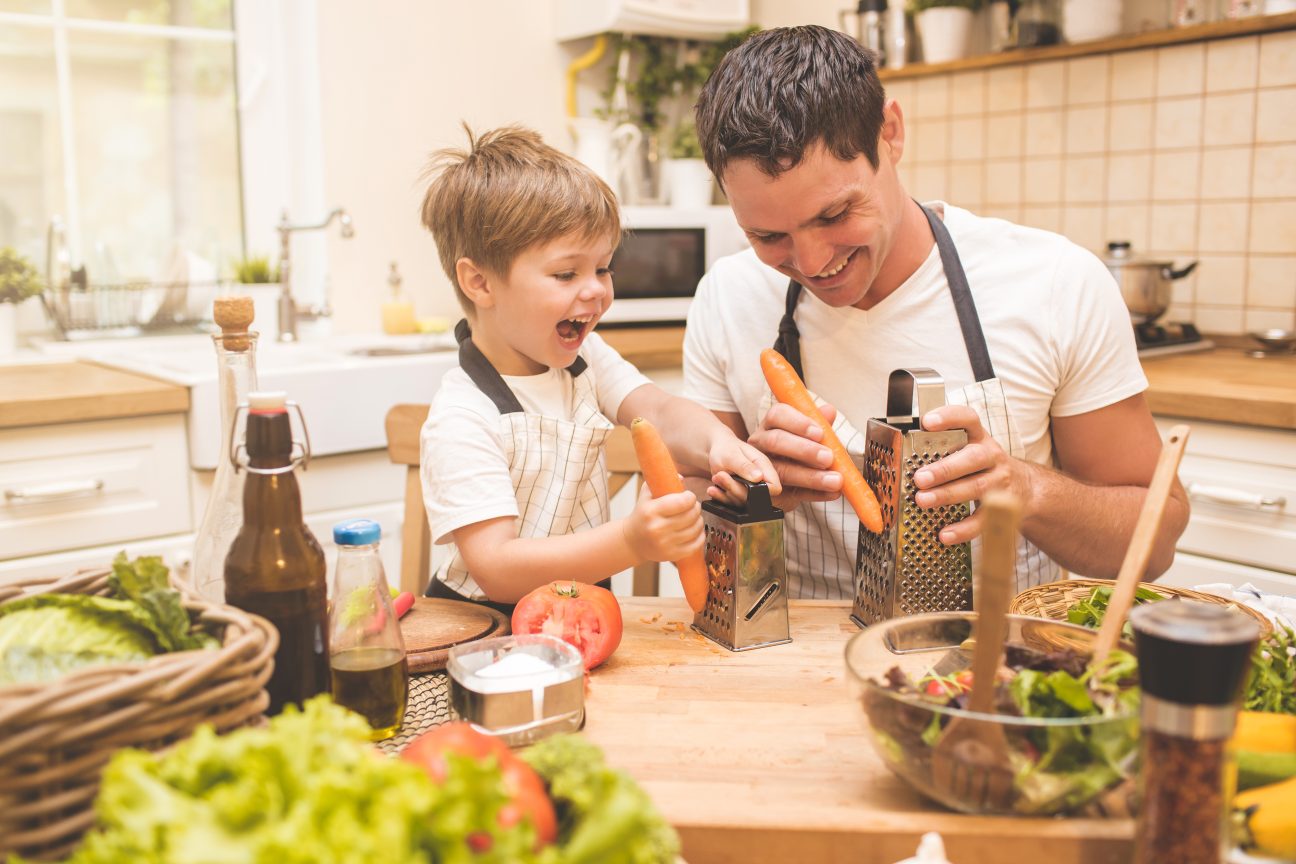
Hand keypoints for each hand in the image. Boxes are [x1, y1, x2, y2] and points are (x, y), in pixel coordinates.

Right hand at [623, 483, 703, 563]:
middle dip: (696, 508)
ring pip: (695, 529)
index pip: (682, 502)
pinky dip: (700, 536)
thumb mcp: (646, 495)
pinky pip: (695, 545)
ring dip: (699, 521)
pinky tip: (696, 531)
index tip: (689, 496)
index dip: (690, 497)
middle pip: (690, 515)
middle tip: (693, 506)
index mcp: (651, 511)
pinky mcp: (671, 555)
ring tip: (694, 517)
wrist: (632, 541)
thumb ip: (661, 481)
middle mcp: (657, 528)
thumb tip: (681, 477)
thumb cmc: (642, 514)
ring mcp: (665, 544)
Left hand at [703, 430, 781, 503]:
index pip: (774, 487)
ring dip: (726, 492)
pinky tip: (713, 489)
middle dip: (736, 489)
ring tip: (716, 476)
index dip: (762, 490)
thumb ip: (744, 466)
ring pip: (742, 502)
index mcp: (764, 467)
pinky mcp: (739, 494)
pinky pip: (732, 503)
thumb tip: (758, 477)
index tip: (744, 482)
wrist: (717, 449)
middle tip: (720, 475)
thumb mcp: (732, 454)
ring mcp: (750, 489)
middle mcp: (759, 480)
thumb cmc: (727, 448)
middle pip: (755, 497)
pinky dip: (721, 497)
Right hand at [733, 401, 843, 510]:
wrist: (788, 482)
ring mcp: (762, 469)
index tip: (819, 433)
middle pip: (775, 441)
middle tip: (828, 458)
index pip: (777, 415)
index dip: (798, 423)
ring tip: (835, 480)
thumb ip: (818, 423)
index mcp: (771, 425)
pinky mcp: (769, 493)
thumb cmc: (797, 451)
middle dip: (804, 450)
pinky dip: (814, 494)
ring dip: (811, 476)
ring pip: (781, 471)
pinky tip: (832, 493)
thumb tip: (829, 411)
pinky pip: (790, 494)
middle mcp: (761, 444)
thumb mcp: (809, 435)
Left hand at [912, 405, 1034, 544]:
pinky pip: (983, 520)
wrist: (1027, 488)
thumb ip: (943, 447)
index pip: (968, 419)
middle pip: (972, 459)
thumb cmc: (984, 466)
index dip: (949, 418)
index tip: (927, 421)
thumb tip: (903, 455)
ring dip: (948, 495)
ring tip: (923, 501)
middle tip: (920, 478)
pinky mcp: (1004, 509)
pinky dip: (963, 529)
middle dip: (945, 469)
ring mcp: (1000, 482)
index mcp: (979, 438)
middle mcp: (992, 456)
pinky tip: (944, 534)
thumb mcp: (970, 448)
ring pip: (977, 487)